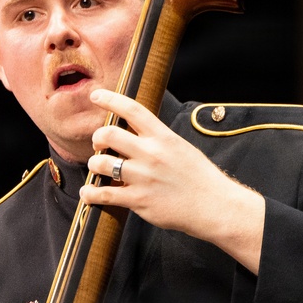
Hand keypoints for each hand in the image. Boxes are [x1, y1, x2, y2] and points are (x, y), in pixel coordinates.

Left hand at [80, 89, 265, 274]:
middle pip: (109, 134)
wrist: (214, 206)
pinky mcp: (138, 200)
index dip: (110, 99)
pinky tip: (87, 194)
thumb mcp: (181, 148)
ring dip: (94, 166)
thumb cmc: (200, 178)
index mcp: (163, 137)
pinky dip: (90, 194)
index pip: (132, 109)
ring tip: (98, 170)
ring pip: (101, 164)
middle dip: (97, 138)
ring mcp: (143, 177)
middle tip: (99, 145)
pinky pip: (104, 194)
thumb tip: (136, 134)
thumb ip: (158, 140)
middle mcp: (151, 154)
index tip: (95, 96)